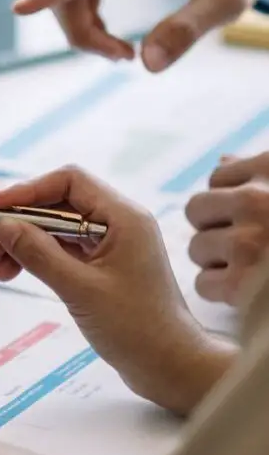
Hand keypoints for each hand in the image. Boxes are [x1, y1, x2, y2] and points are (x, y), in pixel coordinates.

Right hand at [0, 167, 236, 414]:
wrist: (171, 367)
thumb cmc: (137, 329)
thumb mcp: (80, 290)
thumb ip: (40, 254)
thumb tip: (4, 226)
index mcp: (124, 218)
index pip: (69, 183)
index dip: (27, 191)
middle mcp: (119, 224)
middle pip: (58, 205)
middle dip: (19, 222)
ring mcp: (112, 245)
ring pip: (57, 229)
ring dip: (24, 242)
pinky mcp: (105, 267)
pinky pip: (64, 250)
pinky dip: (38, 257)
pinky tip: (14, 272)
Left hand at [185, 152, 268, 304]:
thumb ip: (257, 176)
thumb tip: (222, 163)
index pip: (219, 177)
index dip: (230, 200)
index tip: (249, 217)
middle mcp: (257, 202)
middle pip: (197, 211)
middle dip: (214, 228)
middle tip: (246, 245)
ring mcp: (249, 242)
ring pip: (197, 248)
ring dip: (217, 261)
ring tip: (253, 268)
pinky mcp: (243, 283)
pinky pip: (205, 284)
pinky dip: (222, 291)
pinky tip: (249, 291)